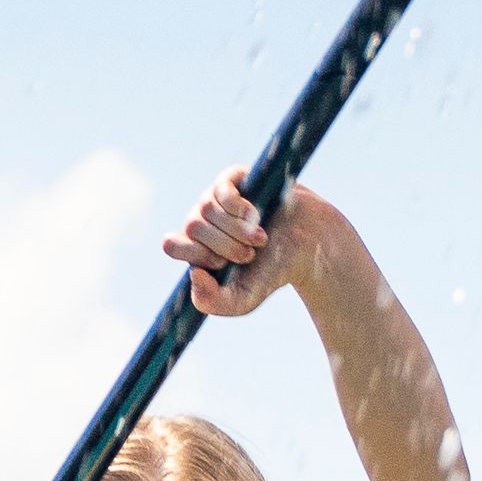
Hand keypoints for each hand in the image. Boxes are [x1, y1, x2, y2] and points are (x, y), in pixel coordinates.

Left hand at [167, 180, 337, 315]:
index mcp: (197, 248)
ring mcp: (217, 198)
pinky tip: (257, 216)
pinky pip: (221, 190)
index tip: (218, 263)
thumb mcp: (242, 299)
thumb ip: (212, 302)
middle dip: (224, 246)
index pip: (172, 244)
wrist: (309, 246)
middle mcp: (203, 220)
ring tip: (260, 239)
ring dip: (236, 230)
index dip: (191, 252)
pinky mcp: (235, 179)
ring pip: (206, 208)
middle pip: (192, 226)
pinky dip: (240, 208)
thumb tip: (192, 273)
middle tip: (249, 255)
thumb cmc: (272, 272)